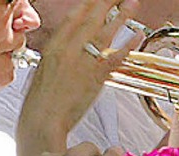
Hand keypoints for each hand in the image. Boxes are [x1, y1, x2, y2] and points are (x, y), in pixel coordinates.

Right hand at [17, 0, 139, 155]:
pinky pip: (115, 56)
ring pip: (105, 33)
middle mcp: (68, 49)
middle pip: (91, 18)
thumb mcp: (44, 73)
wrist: (42, 121)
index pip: (74, 16)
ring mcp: (82, 62)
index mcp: (54, 46)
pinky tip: (138, 35)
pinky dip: (128, 45)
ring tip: (132, 3)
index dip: (88, 3)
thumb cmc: (41, 105)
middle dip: (105, 2)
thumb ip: (58, 60)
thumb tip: (67, 55)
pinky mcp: (95, 77)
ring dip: (121, 15)